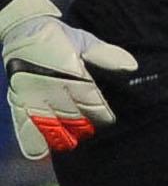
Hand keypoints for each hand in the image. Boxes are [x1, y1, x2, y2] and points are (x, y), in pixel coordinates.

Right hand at [0, 0, 132, 159]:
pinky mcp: (17, 101)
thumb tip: (131, 67)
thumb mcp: (83, 42)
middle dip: (85, 126)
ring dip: (62, 137)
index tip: (109, 120)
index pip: (90, 99)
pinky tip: (43, 154)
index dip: (101, 113)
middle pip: (72, 116)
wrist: (21, 31)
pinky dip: (33, 141)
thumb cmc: (59, 39)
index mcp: (69, 71)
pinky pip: (23, 125)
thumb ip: (106, 55)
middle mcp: (49, 85)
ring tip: (72, 143)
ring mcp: (31, 95)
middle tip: (92, 131)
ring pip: (50, 124)